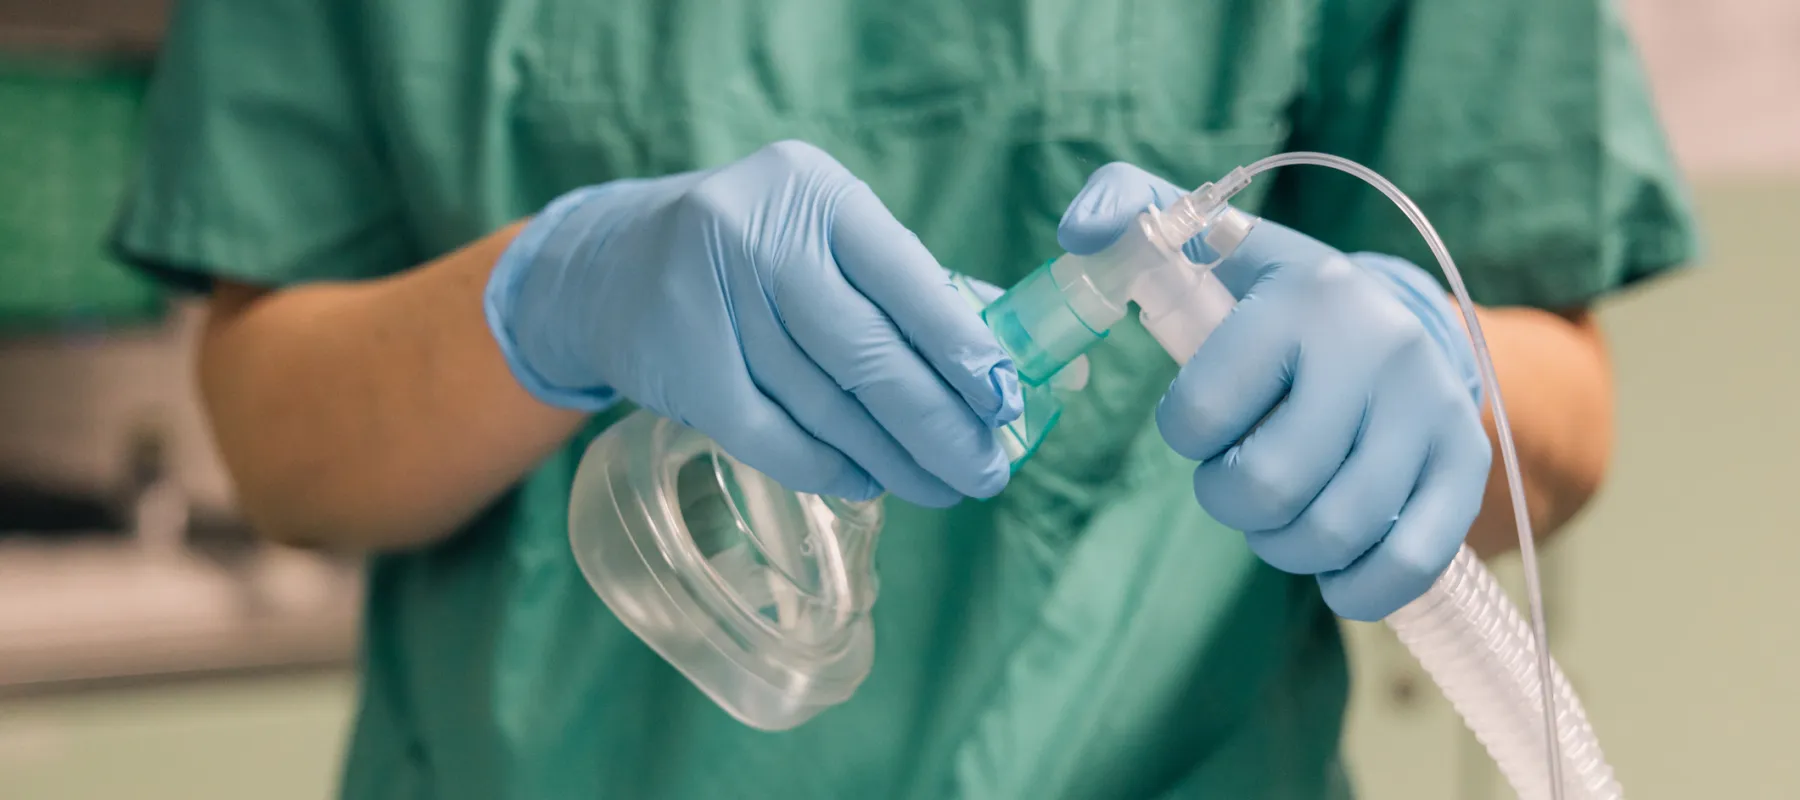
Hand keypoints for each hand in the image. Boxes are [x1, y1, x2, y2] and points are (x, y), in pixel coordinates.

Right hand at [485, 140, 1022, 507]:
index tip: (1006, 403)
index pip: (909, 278)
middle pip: (869, 353)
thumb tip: (1010, 366)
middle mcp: (758, 234)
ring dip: (892, 458)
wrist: (611, 263)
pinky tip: (866, 480)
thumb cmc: (756, 254)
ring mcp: (709, 297)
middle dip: (939, 425)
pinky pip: (770, 436)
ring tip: (938, 486)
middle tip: (984, 472)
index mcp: (816, 192)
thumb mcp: (825, 237)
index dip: (964, 348)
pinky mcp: (677, 362)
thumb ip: (911, 287)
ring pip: (824, 403)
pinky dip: (827, 467)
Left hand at [1060, 163, 1490, 620]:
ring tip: (1283, 511)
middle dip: (1231, 500)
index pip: (1200, 414)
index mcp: (1302, 296)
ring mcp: (1430, 407)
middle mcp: (1377, 347)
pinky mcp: (1466, 462)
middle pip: (1267, 486)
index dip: (1186, 434)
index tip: (1205, 418)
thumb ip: (1131, 215)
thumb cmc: (1276, 303)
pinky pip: (1408, 564)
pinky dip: (1356, 586)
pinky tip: (1333, 567)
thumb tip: (1079, 228)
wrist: (1399, 319)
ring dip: (1283, 544)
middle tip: (1238, 478)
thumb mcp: (1210, 247)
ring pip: (1329, 531)